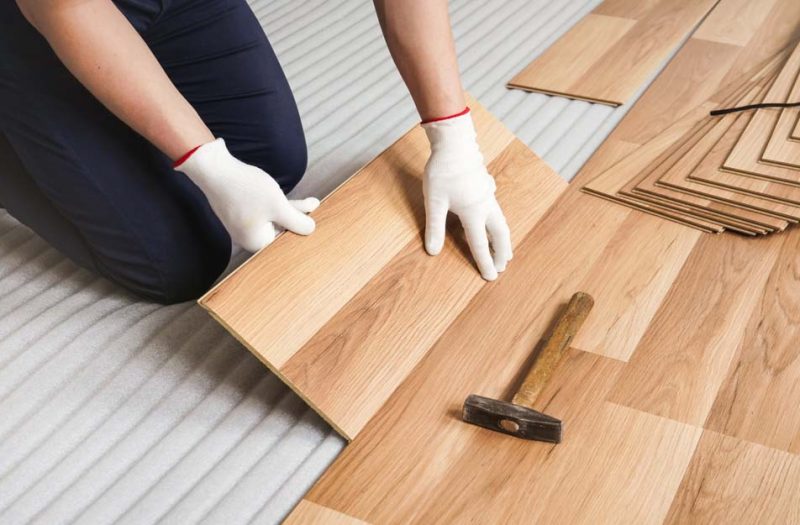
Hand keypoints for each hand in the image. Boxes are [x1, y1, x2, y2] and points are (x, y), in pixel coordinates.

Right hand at [175, 138, 317, 251]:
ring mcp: (242, 224)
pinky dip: (276, 203)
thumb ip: (297, 221)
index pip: (286, 241)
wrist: (213, 168)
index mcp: (257, 243)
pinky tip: (288, 197)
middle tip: (317, 207)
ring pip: (274, 217)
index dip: (302, 231)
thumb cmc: (245, 189)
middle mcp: (248, 237)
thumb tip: (311, 230)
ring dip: (292, 208)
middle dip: (300, 217)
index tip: (319, 226)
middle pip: (282, 229)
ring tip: (313, 201)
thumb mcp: (279, 206)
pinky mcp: (239, 211)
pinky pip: (263, 210)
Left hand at [421, 109, 511, 280]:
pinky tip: (492, 223)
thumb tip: (432, 251)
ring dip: (502, 239)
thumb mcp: (434, 202)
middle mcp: (486, 206)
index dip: (485, 262)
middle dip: (502, 252)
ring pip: (501, 222)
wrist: (455, 143)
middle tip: (503, 266)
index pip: (479, 244)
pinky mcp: (487, 187)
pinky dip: (497, 224)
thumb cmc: (443, 172)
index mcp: (474, 212)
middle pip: (499, 235)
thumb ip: (435, 228)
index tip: (491, 277)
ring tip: (503, 250)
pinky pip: (496, 211)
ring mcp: (489, 195)